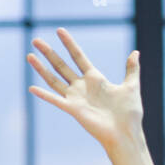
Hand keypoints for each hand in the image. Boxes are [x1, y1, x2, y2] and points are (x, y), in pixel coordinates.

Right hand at [27, 28, 142, 151]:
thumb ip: (131, 69)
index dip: (69, 44)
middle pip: (61, 66)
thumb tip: (135, 52)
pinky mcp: (74, 109)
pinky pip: (56, 100)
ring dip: (41, 68)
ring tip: (29, 55)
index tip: (59, 30)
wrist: (127, 133)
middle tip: (35, 40)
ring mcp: (76, 98)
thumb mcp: (131, 86)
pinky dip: (44, 95)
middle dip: (49, 53)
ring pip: (54, 80)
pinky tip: (32, 88)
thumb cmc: (130, 113)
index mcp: (95, 79)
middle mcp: (82, 87)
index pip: (78, 57)